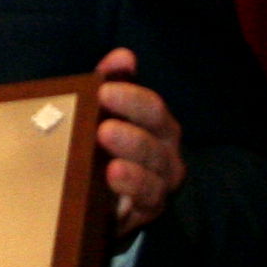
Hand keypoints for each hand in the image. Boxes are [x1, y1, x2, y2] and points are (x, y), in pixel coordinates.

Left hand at [94, 46, 185, 237]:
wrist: (101, 210)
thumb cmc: (104, 154)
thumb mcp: (101, 116)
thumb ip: (111, 84)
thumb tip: (123, 56)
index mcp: (154, 124)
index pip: (150, 106)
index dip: (131, 95)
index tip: (103, 89)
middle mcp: (165, 149)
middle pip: (158, 127)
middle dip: (133, 113)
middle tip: (103, 111)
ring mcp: (161, 180)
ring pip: (156, 163)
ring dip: (133, 149)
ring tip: (106, 141)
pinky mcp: (150, 209)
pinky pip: (148, 196)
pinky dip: (133, 184)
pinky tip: (114, 174)